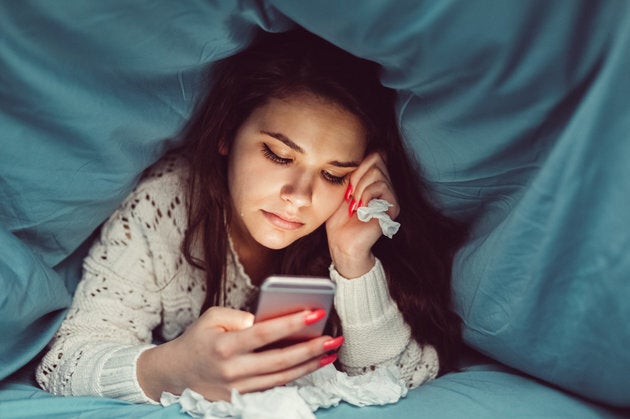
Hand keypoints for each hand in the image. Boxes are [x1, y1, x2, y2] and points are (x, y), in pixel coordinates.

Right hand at [137, 306, 342, 401]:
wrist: (177, 373)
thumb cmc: (198, 340)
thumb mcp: (211, 317)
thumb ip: (237, 316)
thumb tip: (264, 320)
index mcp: (224, 346)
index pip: (264, 334)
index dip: (291, 323)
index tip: (314, 313)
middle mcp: (233, 370)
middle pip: (279, 360)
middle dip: (310, 349)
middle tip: (333, 338)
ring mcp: (239, 388)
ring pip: (282, 377)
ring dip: (309, 365)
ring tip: (330, 352)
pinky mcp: (243, 398)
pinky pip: (274, 386)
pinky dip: (296, 375)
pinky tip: (312, 364)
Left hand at [325, 152, 398, 277]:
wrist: (341, 242)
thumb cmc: (338, 217)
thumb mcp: (343, 186)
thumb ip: (355, 170)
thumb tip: (366, 150)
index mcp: (375, 180)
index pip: (375, 154)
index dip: (358, 165)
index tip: (348, 184)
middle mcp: (386, 186)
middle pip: (376, 158)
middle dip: (357, 175)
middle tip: (350, 195)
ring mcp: (391, 197)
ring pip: (377, 172)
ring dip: (360, 187)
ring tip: (355, 203)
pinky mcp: (393, 207)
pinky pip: (381, 186)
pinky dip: (366, 195)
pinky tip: (361, 208)